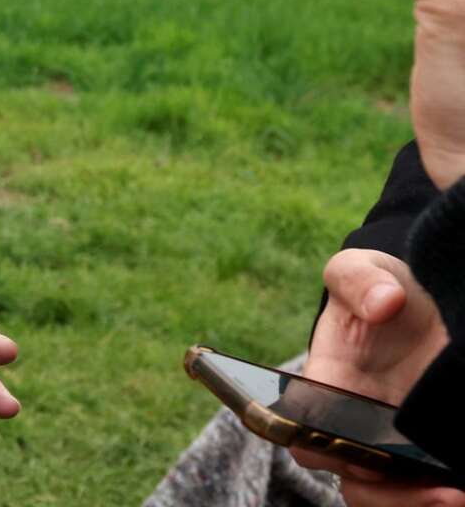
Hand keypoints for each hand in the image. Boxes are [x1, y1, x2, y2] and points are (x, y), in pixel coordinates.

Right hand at [293, 249, 455, 505]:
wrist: (420, 301)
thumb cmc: (382, 286)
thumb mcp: (365, 270)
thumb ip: (360, 279)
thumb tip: (383, 303)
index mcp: (325, 386)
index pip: (304, 434)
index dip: (327, 451)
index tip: (367, 454)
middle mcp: (354, 423)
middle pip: (353, 482)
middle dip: (391, 495)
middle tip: (440, 493)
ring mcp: (391, 442)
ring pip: (387, 495)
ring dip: (416, 503)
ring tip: (459, 497)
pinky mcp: (427, 449)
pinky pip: (422, 488)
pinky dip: (437, 496)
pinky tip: (464, 488)